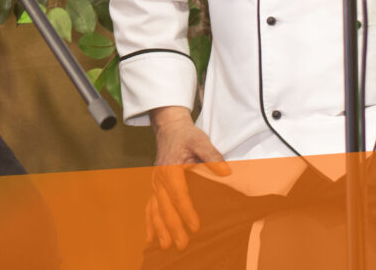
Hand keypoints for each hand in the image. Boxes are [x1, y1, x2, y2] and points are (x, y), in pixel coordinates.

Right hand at [146, 108, 228, 251]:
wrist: (169, 128)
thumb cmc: (187, 136)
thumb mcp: (200, 140)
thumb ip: (212, 156)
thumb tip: (226, 171)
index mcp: (170, 169)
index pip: (179, 194)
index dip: (186, 212)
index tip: (195, 227)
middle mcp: (159, 178)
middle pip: (165, 207)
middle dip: (173, 227)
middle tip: (182, 245)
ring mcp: (155, 184)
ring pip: (155, 210)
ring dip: (159, 229)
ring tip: (165, 247)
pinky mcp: (155, 187)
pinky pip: (149, 207)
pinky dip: (149, 223)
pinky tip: (150, 238)